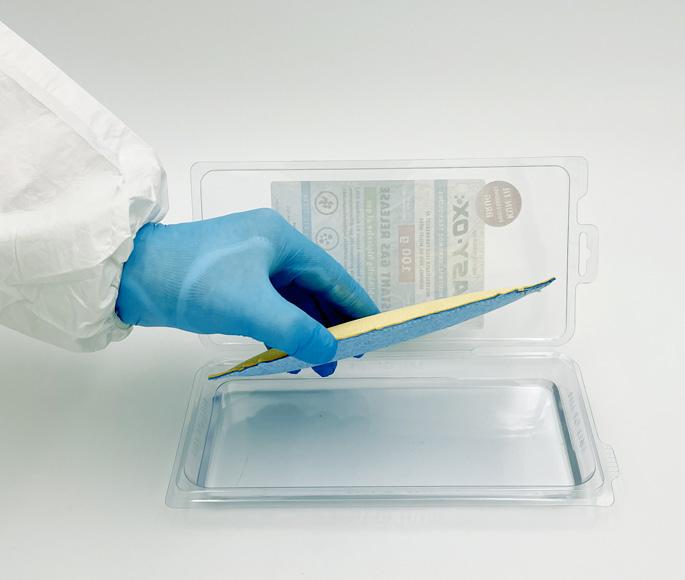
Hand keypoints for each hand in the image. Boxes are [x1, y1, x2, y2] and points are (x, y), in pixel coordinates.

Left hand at [116, 209, 378, 375]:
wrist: (131, 276)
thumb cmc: (194, 281)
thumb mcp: (251, 307)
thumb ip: (296, 330)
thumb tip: (332, 352)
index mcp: (281, 240)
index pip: (332, 274)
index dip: (356, 303)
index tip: (378, 328)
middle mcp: (270, 248)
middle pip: (314, 289)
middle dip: (331, 324)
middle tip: (348, 356)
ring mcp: (250, 265)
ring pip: (292, 301)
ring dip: (306, 331)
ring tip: (320, 365)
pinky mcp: (232, 283)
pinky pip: (270, 308)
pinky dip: (281, 331)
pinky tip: (286, 354)